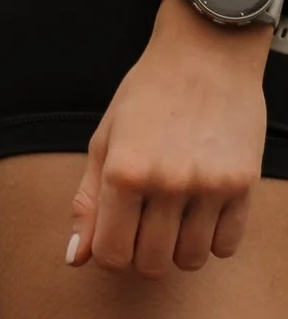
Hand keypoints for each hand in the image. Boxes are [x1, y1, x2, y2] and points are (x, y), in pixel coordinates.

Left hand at [69, 0, 271, 275]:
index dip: (110, 254)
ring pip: (190, 259)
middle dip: (142, 255)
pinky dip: (212, 240)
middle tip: (145, 227)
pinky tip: (202, 215)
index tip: (117, 236)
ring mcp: (210, 184)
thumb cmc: (147, 96)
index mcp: (124, 172)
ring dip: (178, 250)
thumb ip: (88, 204)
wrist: (207, 54)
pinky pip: (227, 245)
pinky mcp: (243, 183)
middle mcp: (167, 182)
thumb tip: (75, 259)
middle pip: (151, 264)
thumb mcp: (104, 143)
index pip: (111, 254)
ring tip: (174, 220)